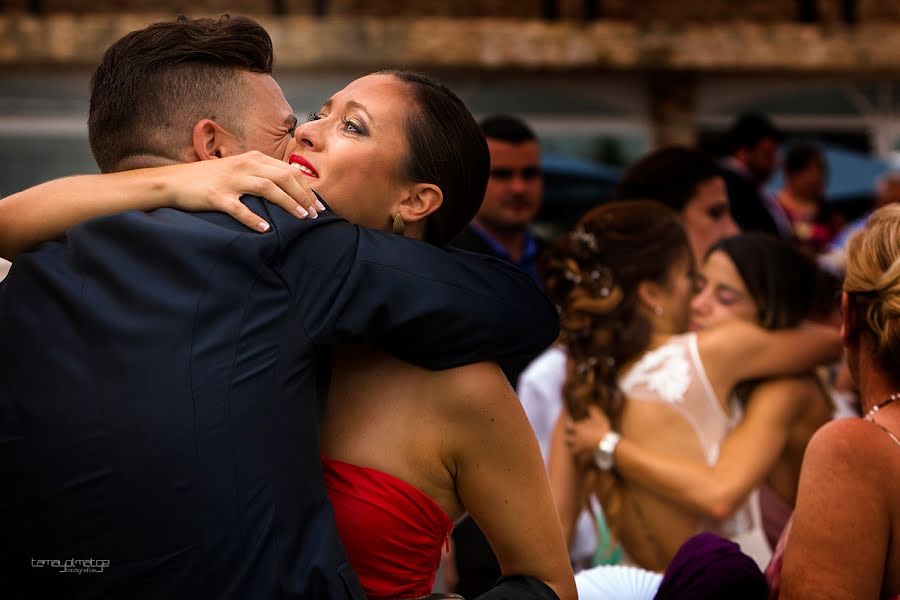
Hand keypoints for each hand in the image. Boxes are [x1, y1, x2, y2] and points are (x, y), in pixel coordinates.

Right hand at [166, 151, 325, 231]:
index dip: (307, 188)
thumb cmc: (211, 178)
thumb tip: (291, 179)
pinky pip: (239, 208)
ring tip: (301, 217)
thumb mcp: (240, 168)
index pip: (289, 171)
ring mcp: (231, 180)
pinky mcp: (216, 195)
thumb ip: (263, 172)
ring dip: (288, 203)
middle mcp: (245, 165)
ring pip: (267, 188)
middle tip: (315, 214)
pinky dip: (253, 219)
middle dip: (304, 196)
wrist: (174, 181)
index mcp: (253, 158)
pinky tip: (265, 229)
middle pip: (283, 178)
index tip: (319, 204)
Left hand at [564, 405, 611, 461]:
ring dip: (572, 449)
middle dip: (568, 439)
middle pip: (567, 440)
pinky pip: (579, 460)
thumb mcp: (599, 418)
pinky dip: (579, 459)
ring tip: (575, 449)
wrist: (607, 445)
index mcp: (578, 429)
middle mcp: (576, 439)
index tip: (569, 425)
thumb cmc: (603, 430)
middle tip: (570, 438)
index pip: (568, 427)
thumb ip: (594, 411)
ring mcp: (579, 449)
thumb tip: (590, 405)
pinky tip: (582, 459)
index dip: (568, 426)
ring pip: (571, 450)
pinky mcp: (583, 458)